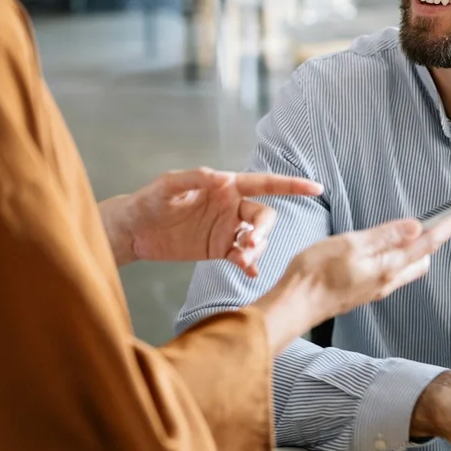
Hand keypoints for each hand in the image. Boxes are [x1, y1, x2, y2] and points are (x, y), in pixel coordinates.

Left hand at [102, 168, 321, 273]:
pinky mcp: (219, 250)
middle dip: (264, 231)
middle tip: (250, 244)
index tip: (316, 188)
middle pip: (265, 217)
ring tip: (242, 257)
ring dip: (256, 248)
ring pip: (257, 239)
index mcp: (226, 185)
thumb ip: (196, 179)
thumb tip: (223, 178)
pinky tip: (249, 272)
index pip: (265, 183)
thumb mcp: (169, 185)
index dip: (291, 185)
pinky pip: (243, 257)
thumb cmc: (149, 200)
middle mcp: (232, 206)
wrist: (134, 231)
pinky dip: (250, 264)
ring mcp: (227, 229)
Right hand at [253, 214, 450, 354]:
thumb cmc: (316, 273)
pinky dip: (397, 258)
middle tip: (438, 219)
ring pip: (407, 268)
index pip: (427, 244)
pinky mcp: (365, 292)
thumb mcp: (351, 244)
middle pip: (422, 258)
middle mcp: (387, 281)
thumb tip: (416, 227)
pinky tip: (383, 250)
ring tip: (408, 232)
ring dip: (414, 250)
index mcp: (388, 267)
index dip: (448, 228)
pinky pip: (391, 274)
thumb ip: (385, 236)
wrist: (295, 304)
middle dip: (432, 239)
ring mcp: (376, 289)